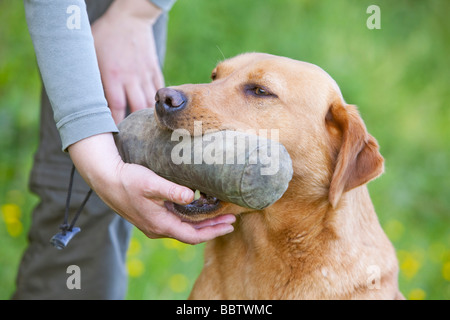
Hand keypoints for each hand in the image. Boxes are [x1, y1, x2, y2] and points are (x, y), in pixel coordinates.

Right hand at [68, 133, 235, 243]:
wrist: (106, 180)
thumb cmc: (128, 180)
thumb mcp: (151, 183)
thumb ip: (172, 191)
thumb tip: (192, 196)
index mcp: (160, 224)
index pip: (193, 236)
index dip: (213, 232)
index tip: (229, 224)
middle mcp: (159, 229)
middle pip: (191, 234)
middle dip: (213, 228)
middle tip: (232, 220)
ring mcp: (155, 224)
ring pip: (185, 228)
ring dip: (203, 223)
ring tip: (220, 215)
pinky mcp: (153, 217)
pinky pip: (177, 222)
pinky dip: (191, 218)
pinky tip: (200, 207)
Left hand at [91, 0, 164, 123]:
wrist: (130, 17)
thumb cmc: (105, 34)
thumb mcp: (90, 52)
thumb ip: (89, 74)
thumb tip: (80, 94)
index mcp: (113, 75)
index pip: (115, 107)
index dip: (114, 122)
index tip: (112, 134)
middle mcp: (130, 78)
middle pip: (136, 108)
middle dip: (135, 124)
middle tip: (130, 135)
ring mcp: (145, 74)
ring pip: (150, 102)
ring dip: (147, 116)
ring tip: (144, 128)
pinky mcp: (154, 69)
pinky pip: (159, 90)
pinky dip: (158, 102)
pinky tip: (156, 111)